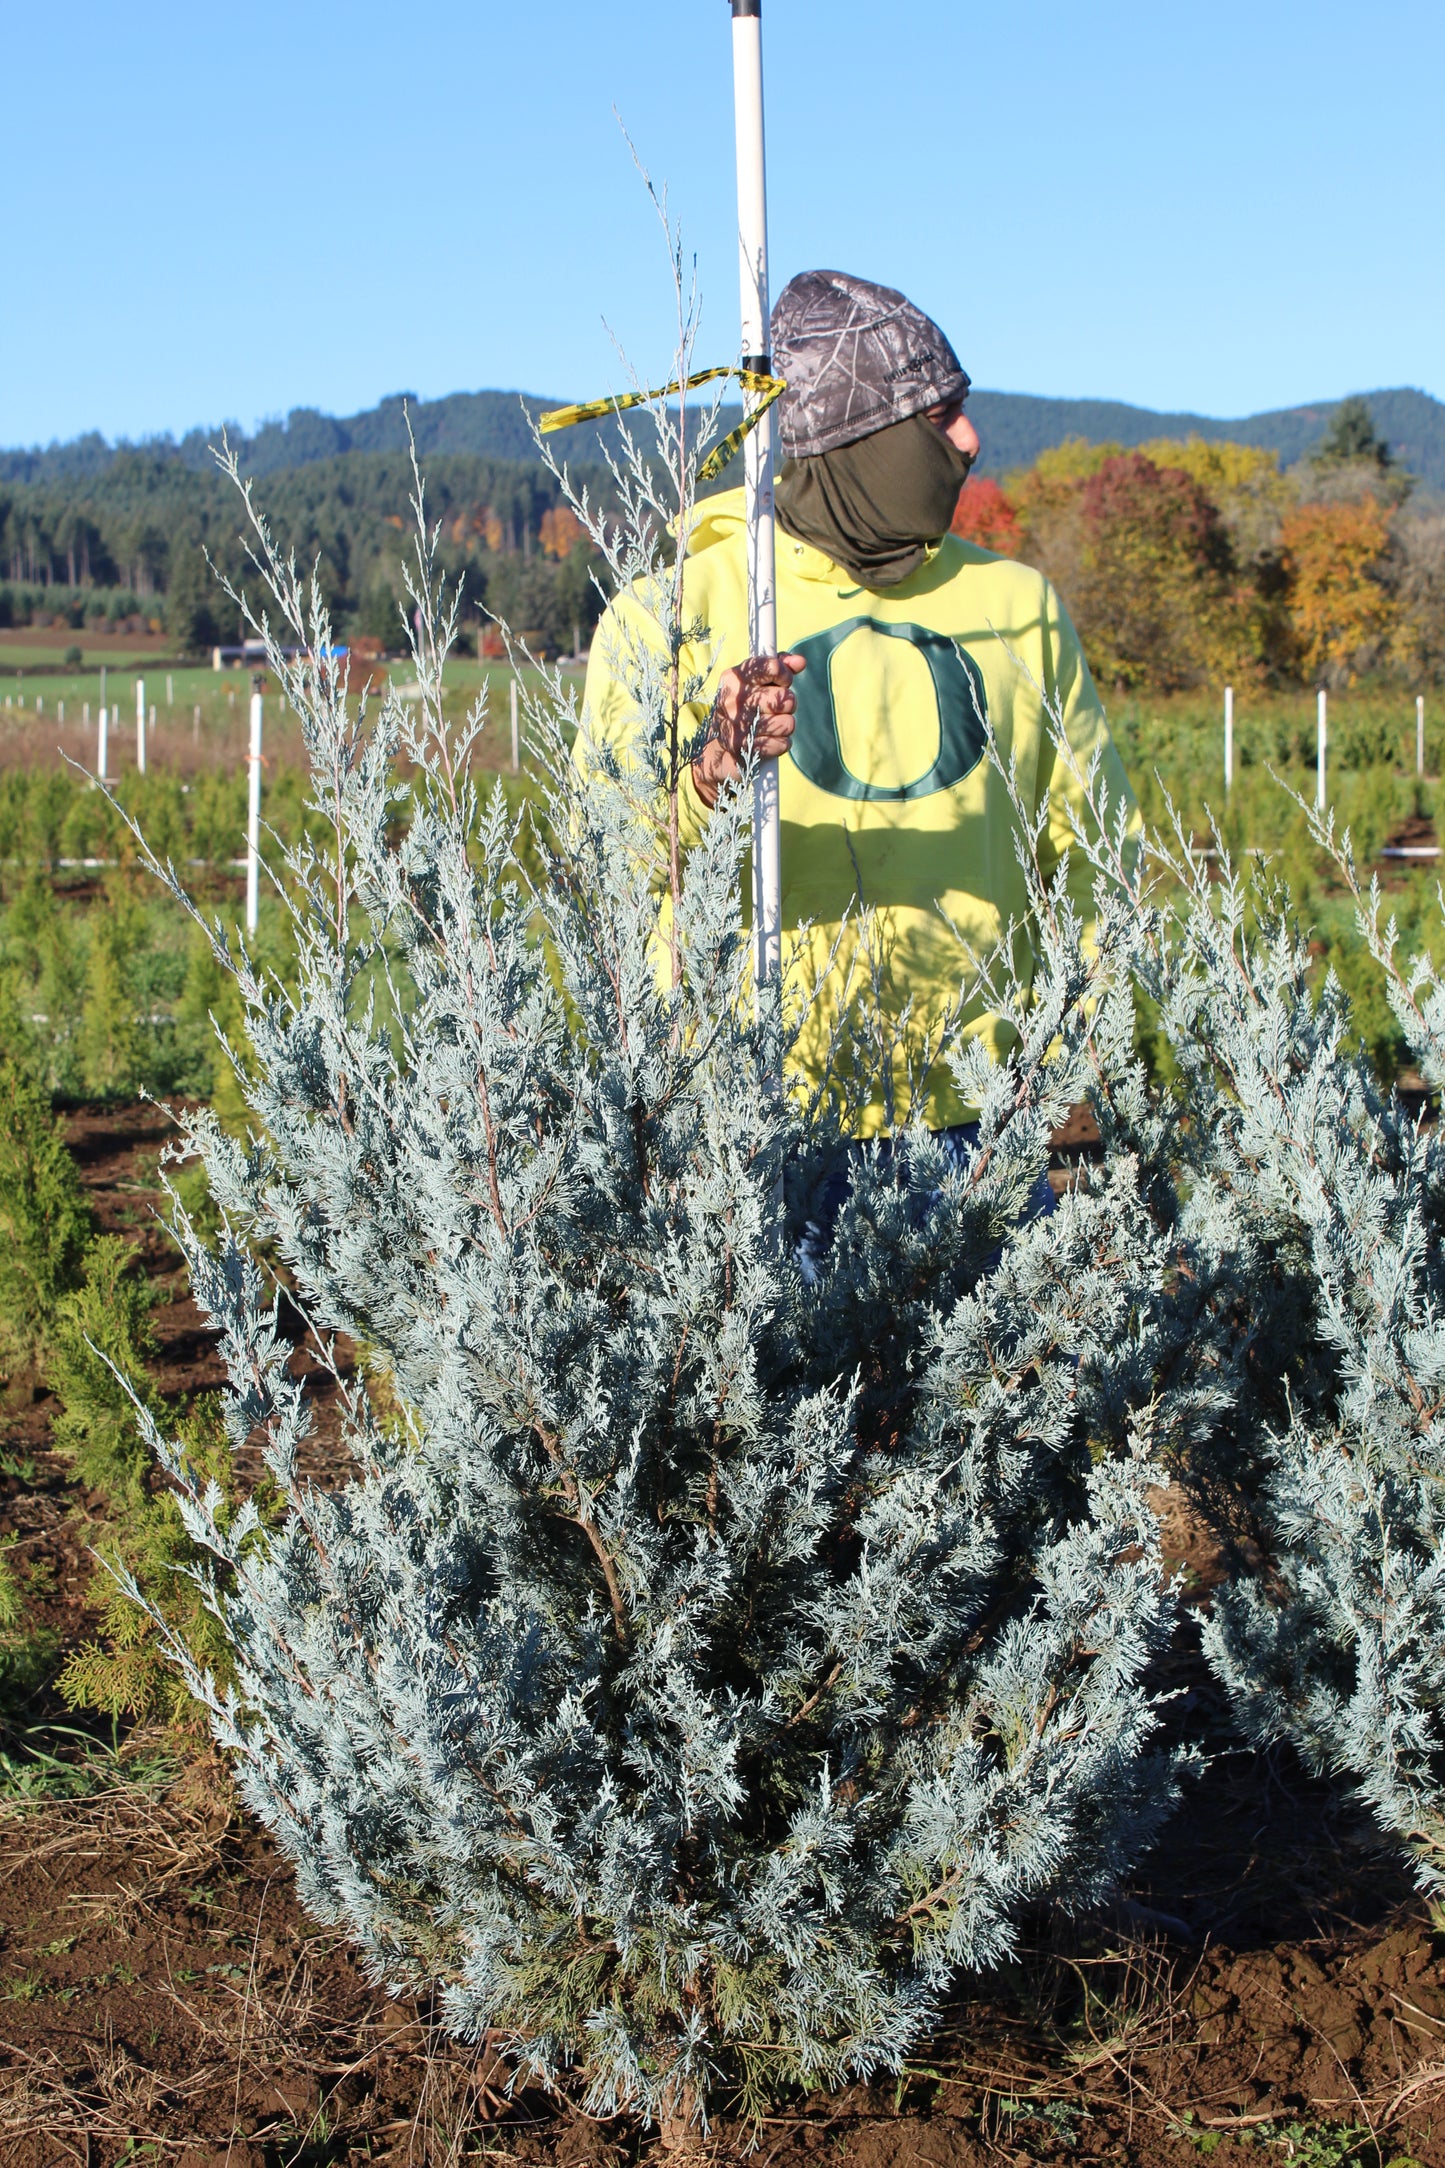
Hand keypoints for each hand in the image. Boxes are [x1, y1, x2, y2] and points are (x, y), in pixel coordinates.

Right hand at [691, 652, 805, 807]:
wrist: (718, 747)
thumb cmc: (744, 706)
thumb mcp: (756, 681)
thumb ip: (779, 666)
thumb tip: (800, 662)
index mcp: (734, 678)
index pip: (772, 667)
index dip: (784, 674)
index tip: (782, 681)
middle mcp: (732, 700)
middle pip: (785, 698)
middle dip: (788, 703)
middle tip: (777, 707)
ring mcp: (737, 726)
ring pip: (787, 723)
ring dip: (785, 725)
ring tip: (772, 725)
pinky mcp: (745, 749)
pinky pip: (782, 743)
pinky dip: (780, 743)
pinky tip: (768, 740)